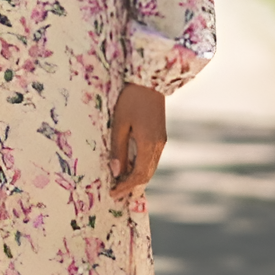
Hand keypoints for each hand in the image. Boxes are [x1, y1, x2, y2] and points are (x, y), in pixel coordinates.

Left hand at [109, 82, 165, 199]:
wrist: (150, 81)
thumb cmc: (131, 99)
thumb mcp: (119, 123)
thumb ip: (117, 149)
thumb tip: (116, 172)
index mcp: (149, 144)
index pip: (139, 175)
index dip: (126, 187)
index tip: (113, 193)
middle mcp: (158, 145)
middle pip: (147, 174)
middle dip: (131, 185)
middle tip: (115, 191)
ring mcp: (162, 141)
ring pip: (150, 167)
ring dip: (136, 177)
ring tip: (120, 182)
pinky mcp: (161, 135)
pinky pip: (152, 158)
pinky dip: (141, 166)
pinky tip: (129, 166)